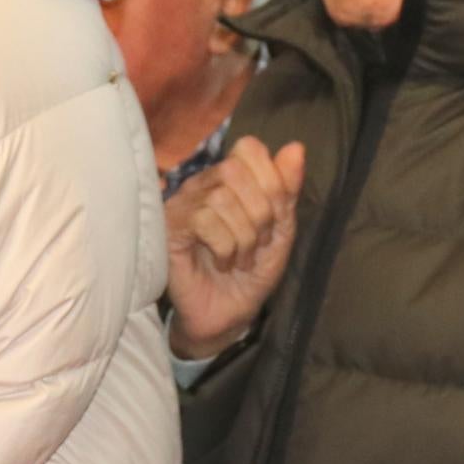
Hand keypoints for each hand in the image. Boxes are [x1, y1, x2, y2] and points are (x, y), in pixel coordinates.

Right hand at [166, 137, 306, 358]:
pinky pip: (203, 219)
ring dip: (244, 236)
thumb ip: (287, 190)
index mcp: (230, 179)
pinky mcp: (168, 228)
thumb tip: (295, 147)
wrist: (228, 316)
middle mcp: (202, 184)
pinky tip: (223, 262)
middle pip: (236, 170)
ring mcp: (182, 204)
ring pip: (221, 197)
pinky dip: (224, 246)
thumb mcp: (281, 230)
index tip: (275, 220)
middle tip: (259, 244)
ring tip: (241, 259)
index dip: (271, 180)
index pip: (249, 148)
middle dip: (260, 212)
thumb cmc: (250, 274)